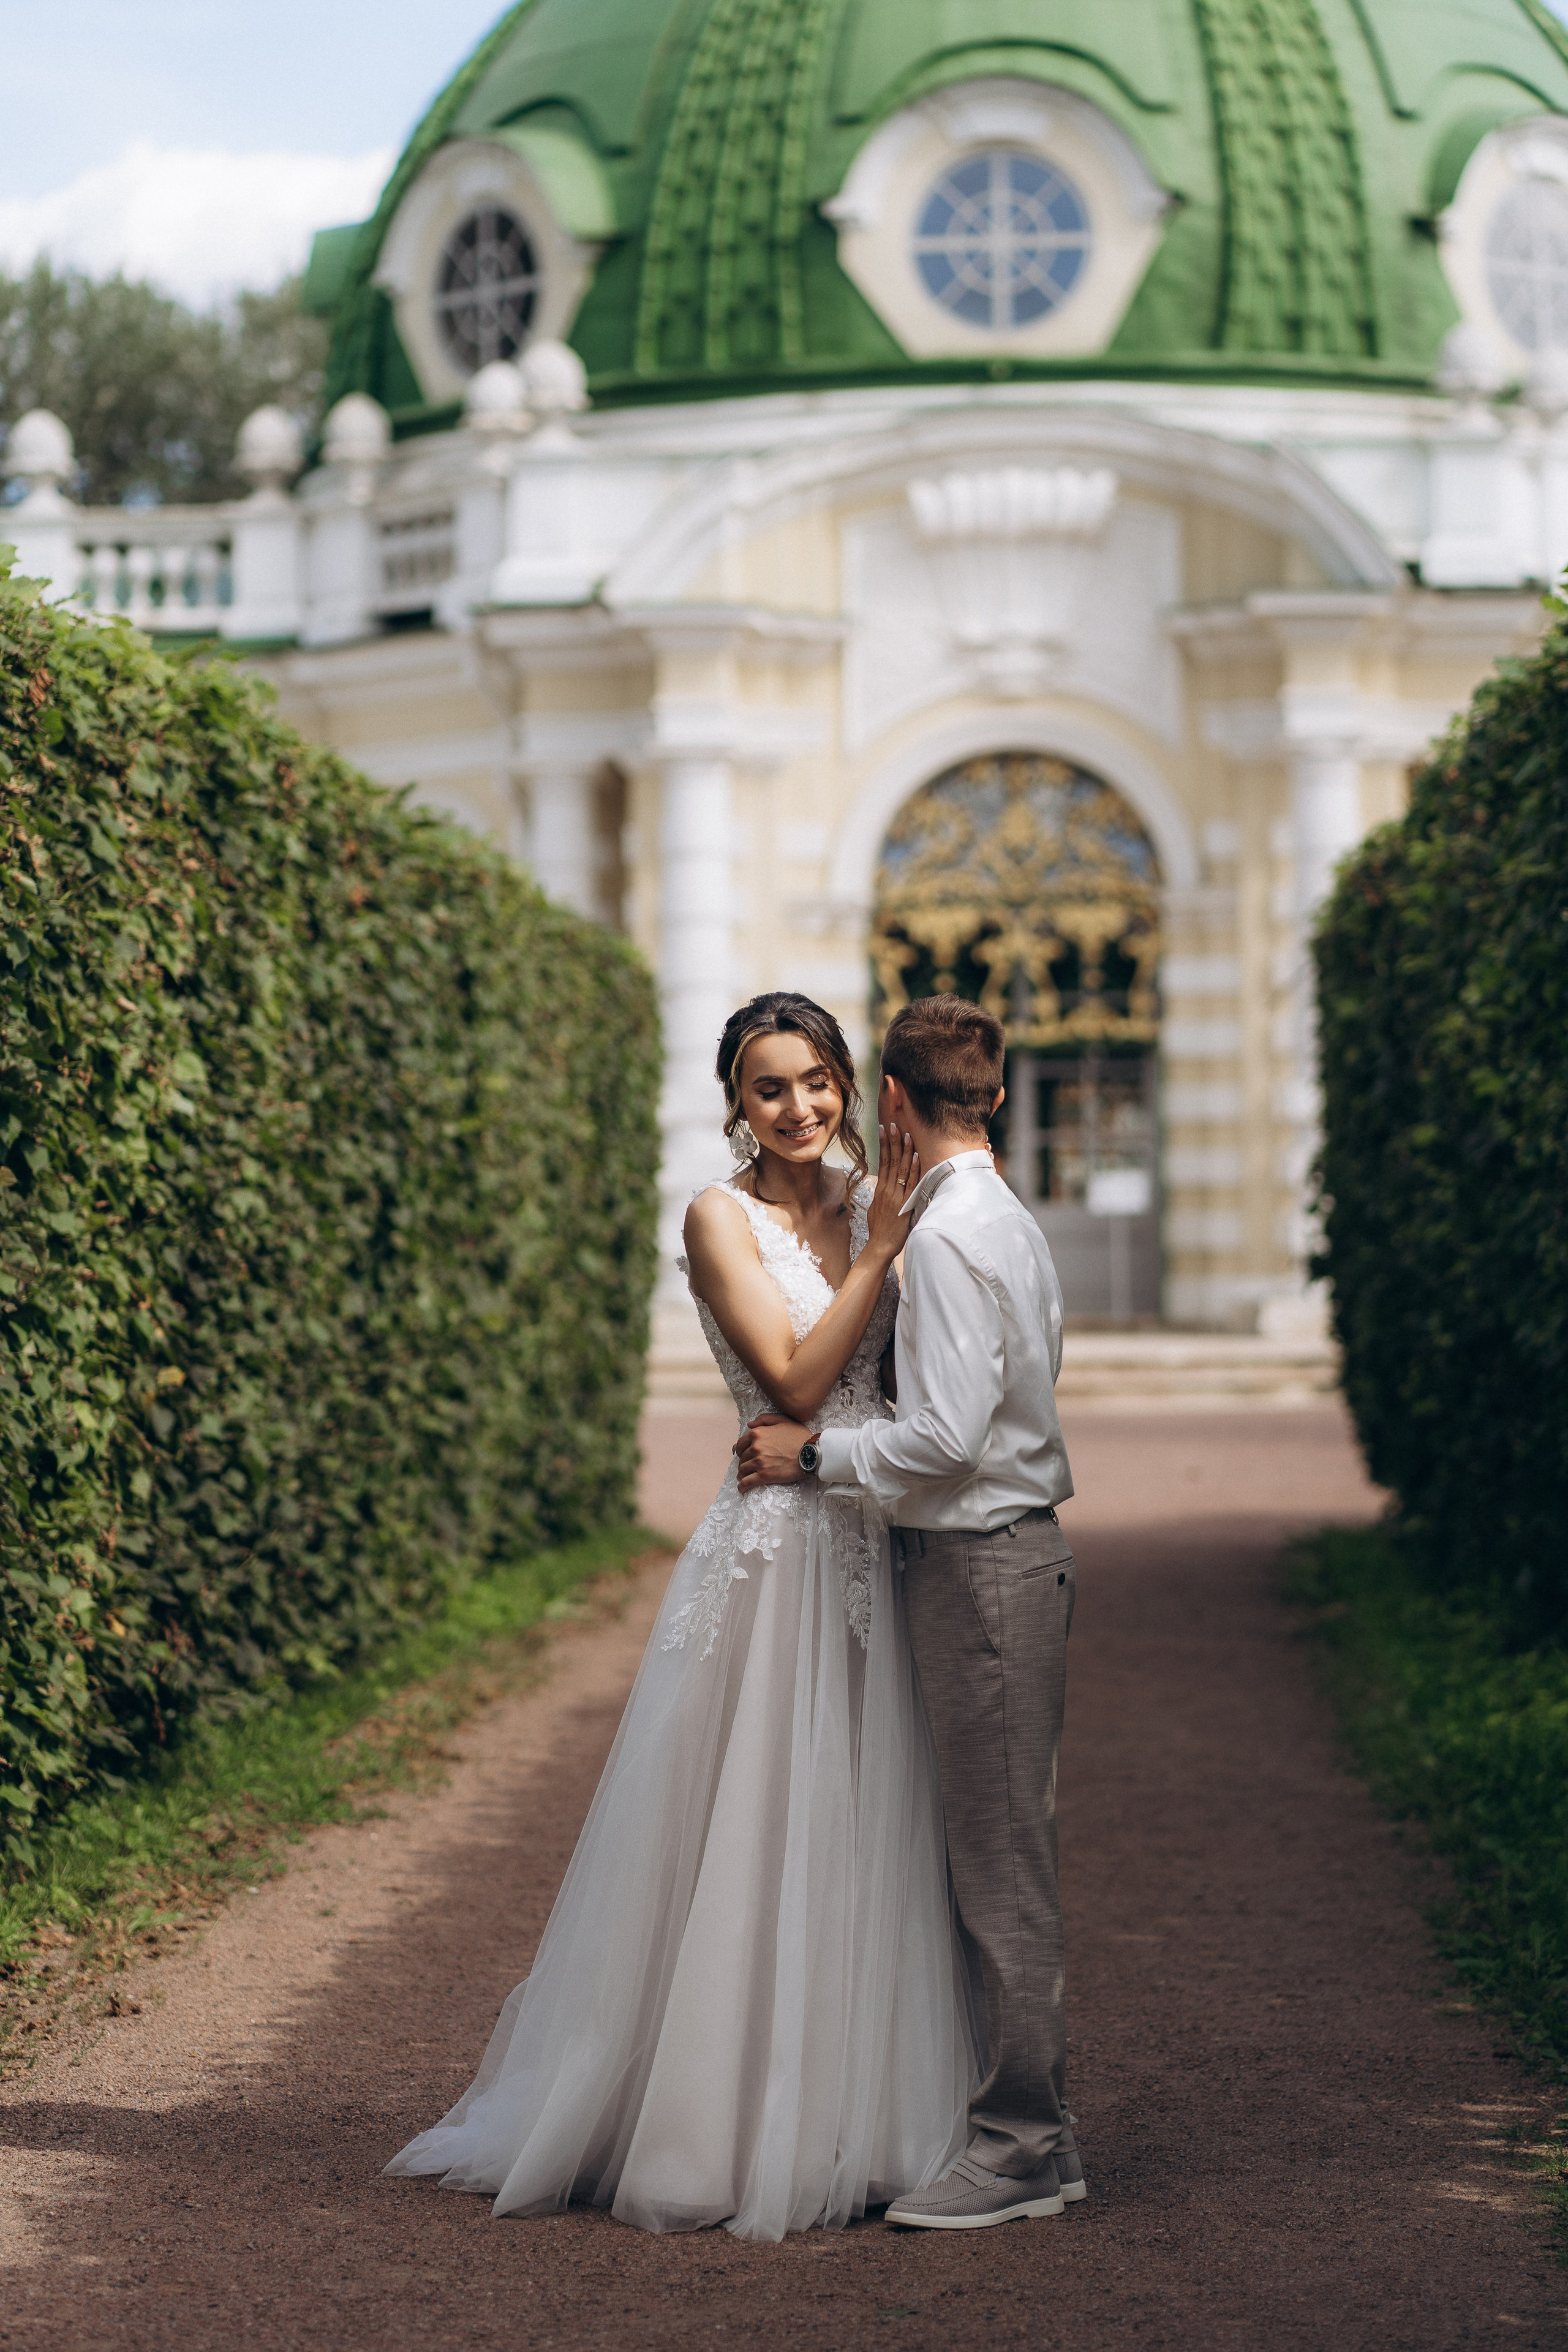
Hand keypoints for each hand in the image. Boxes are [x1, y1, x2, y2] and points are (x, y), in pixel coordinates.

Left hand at [735, 1414, 814, 1491]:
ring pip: (742, 1470)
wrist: (811, 1453)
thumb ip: (765, 1419)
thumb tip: (749, 1425)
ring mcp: (759, 1462)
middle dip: (744, 1462)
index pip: (740, 1444)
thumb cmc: (799, 1436)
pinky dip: (743, 1486)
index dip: (740, 1451)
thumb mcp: (783, 1420)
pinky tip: (743, 1488)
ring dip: (743, 1474)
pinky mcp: (764, 1475)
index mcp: (758, 1434)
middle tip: (748, 1467)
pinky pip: (747, 1482)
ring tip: (745, 1477)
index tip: (743, 1455)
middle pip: (742, 1458)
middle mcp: (755, 1447)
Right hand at [864, 1124, 919, 1262]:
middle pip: (890, 1161)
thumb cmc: (879, 1230)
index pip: (882, 1161)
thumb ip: (882, 1196)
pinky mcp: (905, 1205)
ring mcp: (896, 1197)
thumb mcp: (876, 1209)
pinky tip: (915, 1157)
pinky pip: (911, 1184)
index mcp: (880, 1189)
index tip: (885, 1129)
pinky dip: (914, 1170)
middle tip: (894, 1124)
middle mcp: (887, 1190)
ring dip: (904, 1151)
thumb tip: (884, 1186)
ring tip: (906, 1134)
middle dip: (892, 1141)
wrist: (880, 1246)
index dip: (884, 1144)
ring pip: (900, 1169)